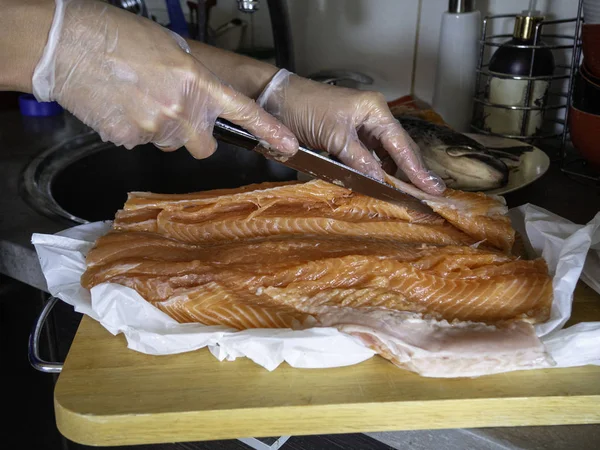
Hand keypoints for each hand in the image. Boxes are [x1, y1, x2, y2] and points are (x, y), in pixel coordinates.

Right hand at [32, 0, 297, 157]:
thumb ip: (192, 78)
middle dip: (195, 136)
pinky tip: (120, 107)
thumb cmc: (116, 36)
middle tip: (177, 115)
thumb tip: (196, 95)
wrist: (66, 44)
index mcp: (197, 82)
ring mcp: (155, 127)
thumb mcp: (170, 49)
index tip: (288, 145)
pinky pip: (140, 143)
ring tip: (138, 100)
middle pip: (204, 147)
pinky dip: (133, 130)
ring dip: (161, 131)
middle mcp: (181, 110)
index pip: (242, 112)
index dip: (269, 131)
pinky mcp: (128, 139)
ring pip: (170, 144)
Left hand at [257, 70, 444, 194]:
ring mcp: (360, 127)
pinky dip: (374, 169)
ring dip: (393, 172)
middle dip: (411, 170)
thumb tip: (381, 181)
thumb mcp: (334, 136)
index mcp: (374, 110)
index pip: (400, 144)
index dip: (416, 168)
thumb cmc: (305, 108)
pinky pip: (367, 156)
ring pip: (384, 154)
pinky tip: (382, 182)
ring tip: (409, 192)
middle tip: (429, 192)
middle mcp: (372, 117)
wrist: (277, 99)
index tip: (431, 186)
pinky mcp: (347, 136)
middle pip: (398, 148)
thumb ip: (359, 160)